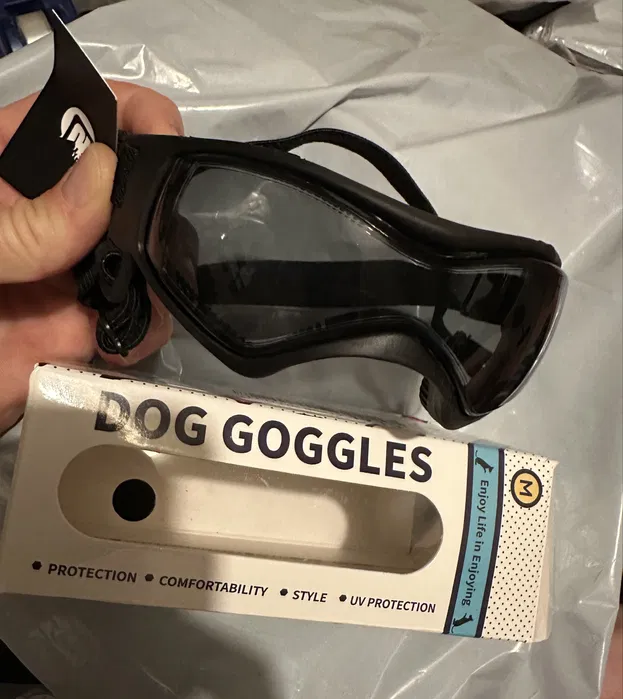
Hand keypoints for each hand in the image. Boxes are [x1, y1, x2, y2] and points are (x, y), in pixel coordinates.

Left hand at [0, 81, 183, 433]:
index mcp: (9, 171)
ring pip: (147, 255)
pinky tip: (122, 343)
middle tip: (165, 231)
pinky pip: (136, 323)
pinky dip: (144, 332)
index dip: (129, 112)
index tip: (167, 138)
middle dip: (161, 201)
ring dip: (161, 271)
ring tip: (147, 294)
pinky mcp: (84, 331)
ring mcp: (74, 274)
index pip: (79, 117)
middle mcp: (53, 217)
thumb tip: (106, 172)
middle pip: (130, 187)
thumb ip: (18, 223)